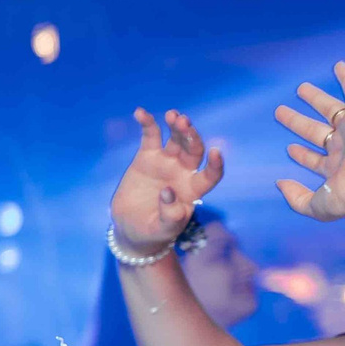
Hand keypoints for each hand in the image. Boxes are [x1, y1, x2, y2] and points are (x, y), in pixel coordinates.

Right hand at [109, 107, 222, 252]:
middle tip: (184, 124)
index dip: (215, 164)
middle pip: (193, 150)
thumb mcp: (163, 230)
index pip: (211, 174)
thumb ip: (170, 215)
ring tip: (173, 115)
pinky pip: (150, 137)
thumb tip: (168, 192)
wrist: (131, 229)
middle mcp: (183, 172)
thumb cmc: (153, 232)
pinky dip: (147, 124)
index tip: (215, 152)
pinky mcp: (146, 158)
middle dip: (191, 136)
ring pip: (175, 139)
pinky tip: (140, 112)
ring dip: (176, 126)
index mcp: (193, 190)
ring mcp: (165, 163)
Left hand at [276, 71, 344, 220]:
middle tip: (278, 111)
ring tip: (301, 88)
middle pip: (317, 130)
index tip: (289, 149)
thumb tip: (280, 184)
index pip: (315, 160)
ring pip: (334, 109)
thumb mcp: (325, 204)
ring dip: (318, 98)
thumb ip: (300, 201)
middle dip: (298, 122)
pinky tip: (339, 65)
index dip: (302, 156)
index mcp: (339, 166)